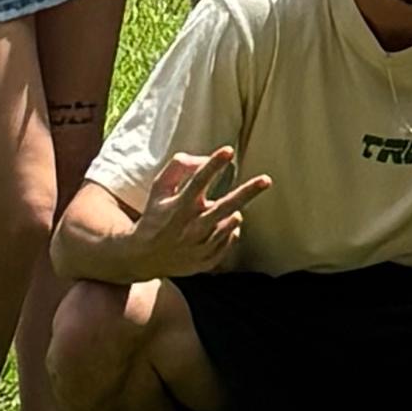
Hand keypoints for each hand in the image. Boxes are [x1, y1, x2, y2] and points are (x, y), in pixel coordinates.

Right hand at [122, 142, 273, 282]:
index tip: (228, 150)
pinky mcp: (207, 260)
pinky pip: (229, 239)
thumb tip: (203, 158)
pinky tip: (215, 228)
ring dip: (232, 213)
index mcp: (179, 205)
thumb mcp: (159, 189)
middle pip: (226, 206)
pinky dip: (227, 230)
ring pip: (231, 223)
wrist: (144, 258)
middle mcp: (192, 226)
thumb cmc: (155, 217)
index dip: (213, 164)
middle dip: (248, 192)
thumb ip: (178, 168)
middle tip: (266, 180)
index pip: (199, 180)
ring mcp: (201, 245)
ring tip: (222, 213)